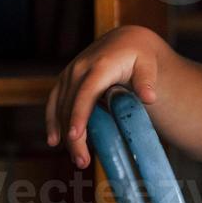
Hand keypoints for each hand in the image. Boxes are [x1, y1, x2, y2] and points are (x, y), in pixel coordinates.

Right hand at [45, 24, 162, 169]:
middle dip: (73, 135)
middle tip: (82, 161)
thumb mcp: (148, 64)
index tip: (75, 136)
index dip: (79, 114)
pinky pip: (53, 102)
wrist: (126, 41)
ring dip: (64, 134)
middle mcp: (80, 69)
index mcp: (100, 66)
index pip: (86, 93)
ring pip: (60, 107)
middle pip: (71, 105)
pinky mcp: (65, 80)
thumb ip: (147, 80)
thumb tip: (149, 98)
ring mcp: (69, 74)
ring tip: (78, 159)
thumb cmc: (140, 56)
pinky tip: (54, 141)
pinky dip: (52, 121)